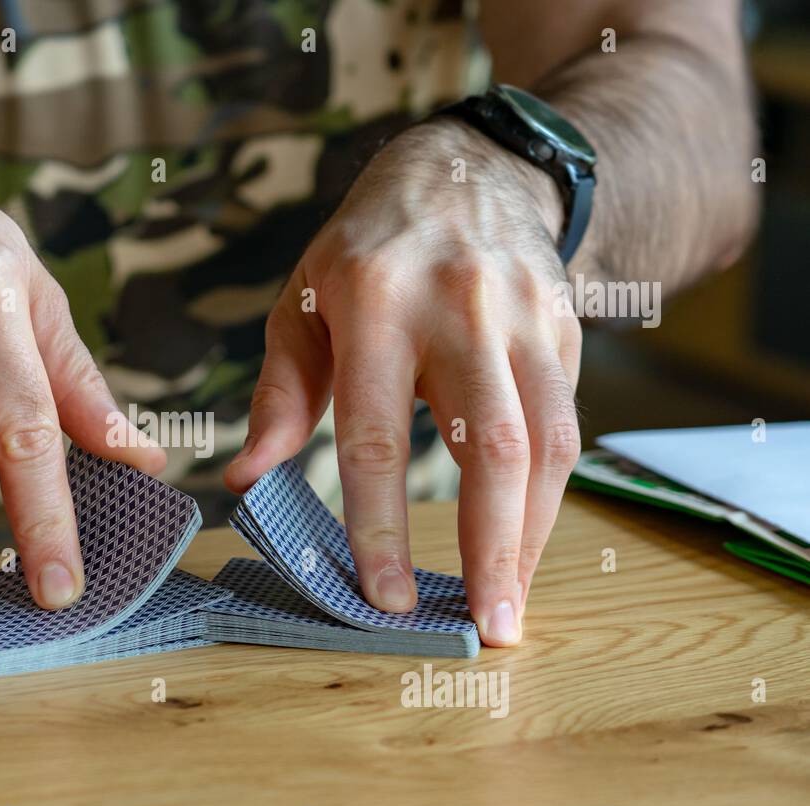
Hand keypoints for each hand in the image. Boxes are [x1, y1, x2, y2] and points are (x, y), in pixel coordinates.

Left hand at [225, 118, 581, 645]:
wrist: (465, 172)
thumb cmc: (364, 251)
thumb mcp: (300, 304)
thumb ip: (278, 395)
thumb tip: (245, 481)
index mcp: (375, 304)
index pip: (375, 435)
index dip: (380, 524)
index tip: (383, 597)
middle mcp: (460, 308)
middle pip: (488, 443)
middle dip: (489, 545)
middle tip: (486, 626)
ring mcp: (524, 315)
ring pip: (547, 441)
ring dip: (533, 533)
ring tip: (511, 602)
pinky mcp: (566, 328)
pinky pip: (568, 423)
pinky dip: (550, 493)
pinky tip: (525, 541)